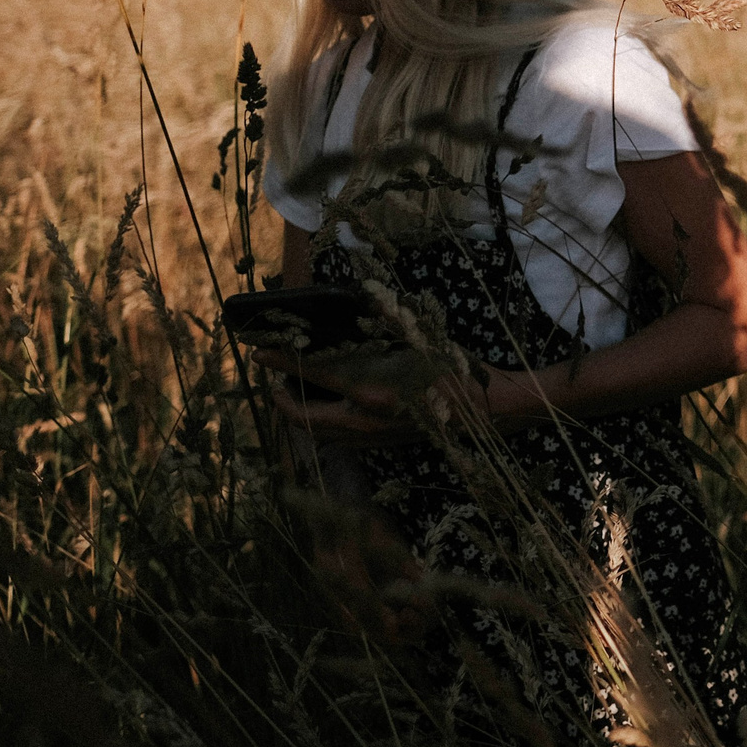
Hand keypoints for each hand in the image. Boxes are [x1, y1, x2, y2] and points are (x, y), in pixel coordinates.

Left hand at [256, 347, 496, 440]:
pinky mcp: (379, 446)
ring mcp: (370, 438)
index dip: (282, 362)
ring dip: (298, 413)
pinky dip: (322, 423)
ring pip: (316, 432)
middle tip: (274, 379)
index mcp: (371, 388)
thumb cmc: (456, 369)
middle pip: (301, 415)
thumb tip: (358, 300)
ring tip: (295, 392)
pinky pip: (337, 438)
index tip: (260, 353)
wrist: (486, 412)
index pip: (313, 373)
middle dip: (279, 398)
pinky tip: (328, 407)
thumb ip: (383, 323)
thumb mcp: (419, 338)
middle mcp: (363, 419)